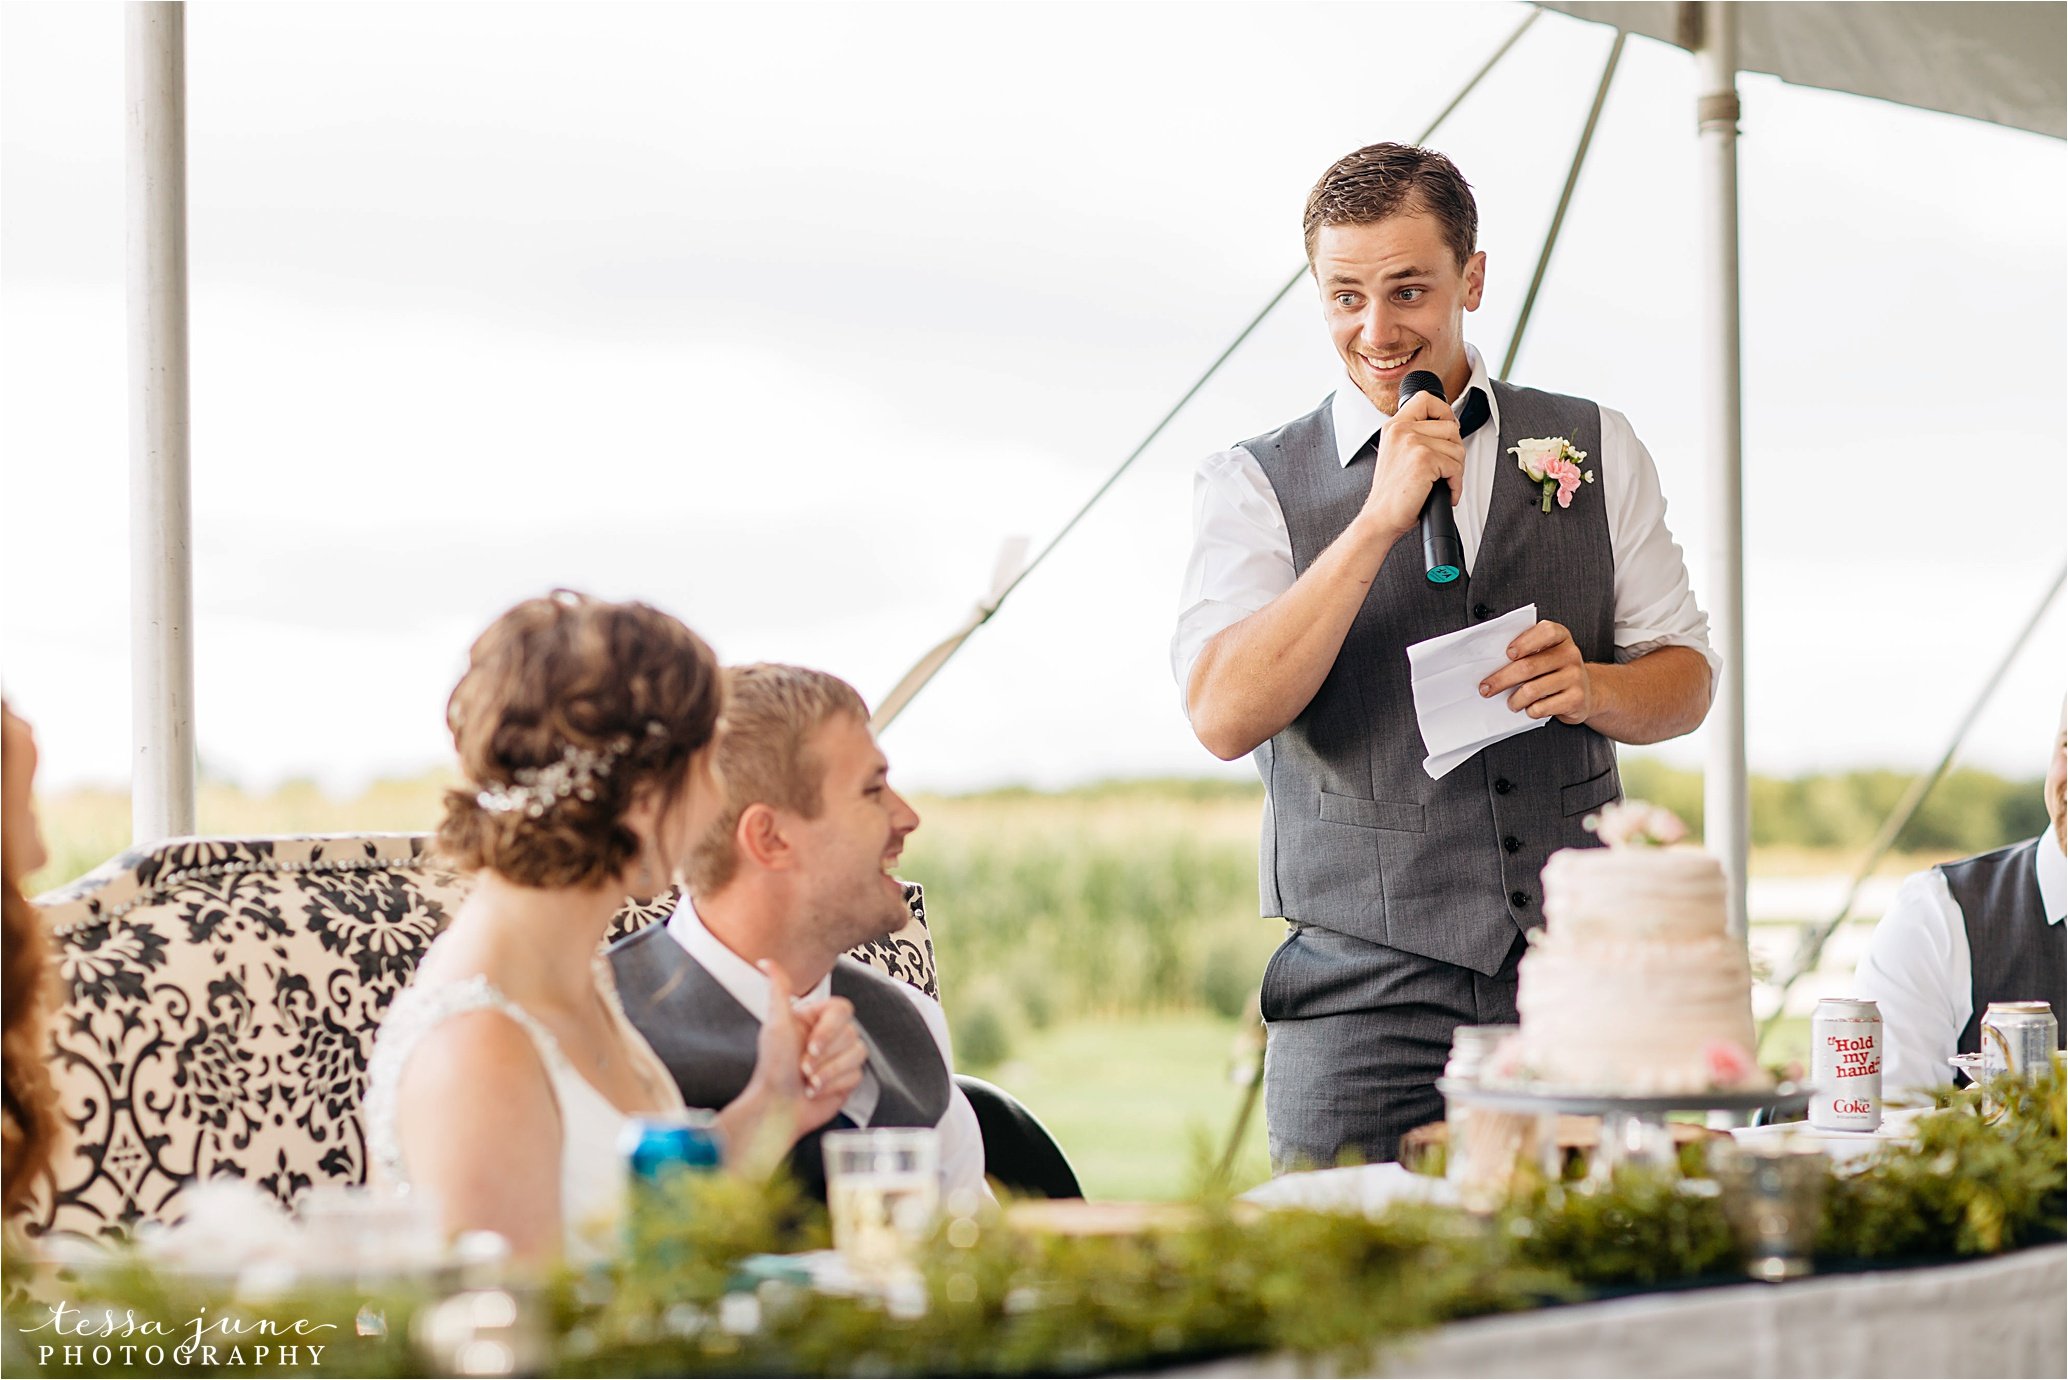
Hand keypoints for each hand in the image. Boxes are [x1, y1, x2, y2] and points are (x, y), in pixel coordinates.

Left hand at [746, 959, 862, 1139]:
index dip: (830, 1030)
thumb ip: (778, 990)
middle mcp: (829, 1035)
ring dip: (829, 1072)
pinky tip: (816, 1091)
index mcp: (815, 1019)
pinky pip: (857, 1075)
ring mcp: (840, 1057)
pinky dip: (834, 1086)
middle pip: (851, 1034)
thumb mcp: (776, 1024)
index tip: (811, 1045)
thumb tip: (765, 961)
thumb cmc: (773, 1068)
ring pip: (858, 1054)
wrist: (777, 1108)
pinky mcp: (848, 1078)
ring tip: (809, 1081)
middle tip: (803, 1067)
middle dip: (825, 1056)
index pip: (843, 1010)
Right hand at [1360, 389, 1465, 537]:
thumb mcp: (1398, 454)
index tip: (1447, 429)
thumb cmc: (1392, 494)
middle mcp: (1401, 430)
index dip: (1444, 411)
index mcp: (1394, 426)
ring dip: (1456, 470)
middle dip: (1455, 450)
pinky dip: (1456, 484)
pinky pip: (1455, 467)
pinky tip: (1444, 491)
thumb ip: (1417, 437)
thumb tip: (1450, 429)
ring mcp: (1412, 443)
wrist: (1380, 518)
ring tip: (1442, 482)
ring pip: (1457, 448)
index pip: (1426, 399)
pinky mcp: (1423, 460)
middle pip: (1450, 426)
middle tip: (1444, 468)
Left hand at [1480, 619, 1593, 724]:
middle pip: (1528, 666)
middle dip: (1501, 679)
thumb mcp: (1546, 653)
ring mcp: (1575, 677)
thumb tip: (1491, 664)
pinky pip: (1542, 707)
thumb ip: (1526, 651)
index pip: (1545, 632)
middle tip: (1486, 688)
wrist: (1587, 691)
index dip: (1524, 642)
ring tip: (1511, 703)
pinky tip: (1530, 708)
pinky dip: (1530, 711)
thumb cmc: (1555, 670)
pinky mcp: (1576, 699)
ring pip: (1532, 690)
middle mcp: (1570, 654)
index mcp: (1561, 637)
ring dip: (1514, 700)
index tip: (1507, 654)